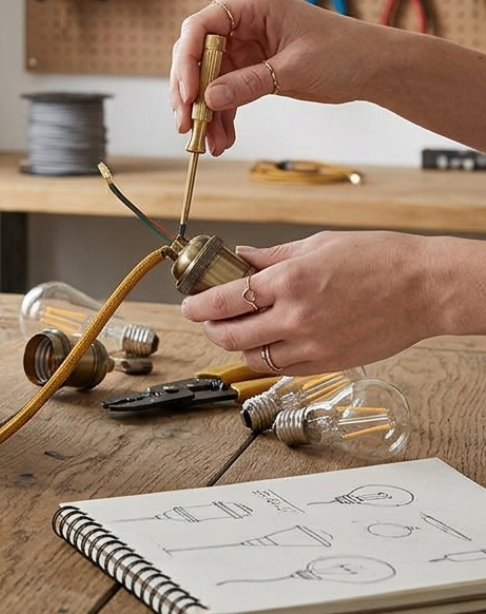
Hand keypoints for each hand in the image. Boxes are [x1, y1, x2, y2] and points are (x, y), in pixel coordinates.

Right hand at [169, 0, 373, 154]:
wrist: (375, 68)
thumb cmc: (345, 52)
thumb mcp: (295, 68)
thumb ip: (249, 83)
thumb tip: (209, 99)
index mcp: (251, 6)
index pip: (200, 27)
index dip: (187, 61)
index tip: (188, 94)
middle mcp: (241, 24)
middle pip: (196, 56)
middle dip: (190, 93)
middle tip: (188, 124)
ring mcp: (244, 47)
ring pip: (208, 80)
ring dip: (205, 112)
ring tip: (208, 141)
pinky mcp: (251, 69)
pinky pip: (226, 94)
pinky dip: (222, 117)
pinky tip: (223, 138)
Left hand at [179, 231, 459, 373]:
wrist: (425, 288)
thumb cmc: (377, 259)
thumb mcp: (316, 245)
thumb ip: (272, 256)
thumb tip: (240, 257)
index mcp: (289, 281)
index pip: (226, 299)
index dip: (198, 304)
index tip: (189, 303)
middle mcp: (296, 317)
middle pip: (230, 335)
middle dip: (209, 327)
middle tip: (206, 317)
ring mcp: (312, 345)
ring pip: (253, 357)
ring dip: (235, 345)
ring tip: (234, 330)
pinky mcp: (328, 363)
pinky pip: (282, 369)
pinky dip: (266, 358)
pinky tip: (265, 342)